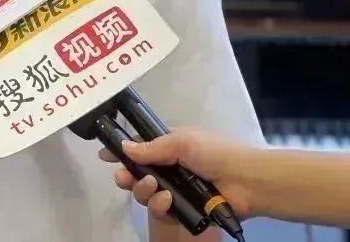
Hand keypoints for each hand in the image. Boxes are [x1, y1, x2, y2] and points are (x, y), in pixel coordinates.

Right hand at [99, 129, 254, 220]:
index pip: (140, 146)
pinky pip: (160, 208)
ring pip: (145, 191)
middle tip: (123, 178)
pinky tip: (166, 200)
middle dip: (126, 175)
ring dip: (142, 189)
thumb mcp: (182, 142)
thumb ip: (151, 147)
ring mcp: (176, 188)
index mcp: (170, 145)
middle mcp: (170, 166)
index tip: (104, 155)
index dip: (121, 151)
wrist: (248, 183)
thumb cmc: (216, 154)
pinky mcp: (182, 208)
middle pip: (137, 172)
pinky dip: (158, 205)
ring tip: (152, 187)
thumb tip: (124, 147)